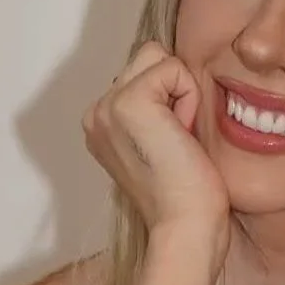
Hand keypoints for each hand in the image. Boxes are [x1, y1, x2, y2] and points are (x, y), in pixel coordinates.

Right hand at [83, 42, 229, 253]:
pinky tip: (182, 135)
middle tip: (178, 140)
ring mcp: (107, 107)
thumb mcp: (163, 143)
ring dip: (180, 92)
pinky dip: (188, 98)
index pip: (142, 73)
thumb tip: (175, 78)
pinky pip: (173, 68)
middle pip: (148, 57)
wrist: (185, 227)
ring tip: (179, 137)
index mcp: (102, 124)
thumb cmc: (186, 198)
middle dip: (173, 90)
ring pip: (157, 57)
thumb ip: (156, 110)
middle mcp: (96, 113)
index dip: (171, 99)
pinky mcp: (128, 102)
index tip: (172, 145)